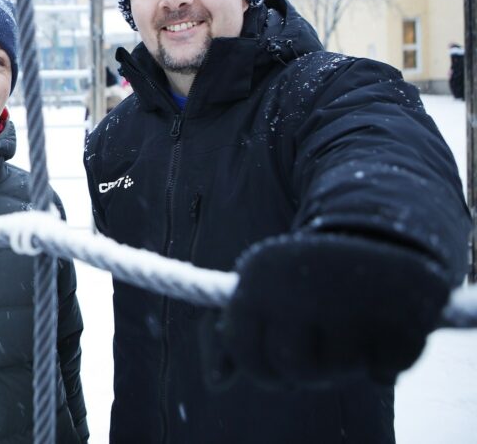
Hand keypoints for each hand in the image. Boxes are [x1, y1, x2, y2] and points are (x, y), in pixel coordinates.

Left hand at [213, 233, 450, 387]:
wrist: (378, 234)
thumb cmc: (306, 277)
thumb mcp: (261, 296)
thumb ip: (230, 339)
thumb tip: (216, 381)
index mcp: (257, 276)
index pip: (244, 350)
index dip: (262, 367)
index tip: (277, 362)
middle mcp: (299, 282)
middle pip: (294, 368)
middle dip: (308, 371)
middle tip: (319, 348)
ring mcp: (350, 294)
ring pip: (340, 370)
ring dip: (347, 364)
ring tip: (349, 332)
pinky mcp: (399, 310)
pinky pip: (385, 369)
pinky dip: (385, 363)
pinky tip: (382, 332)